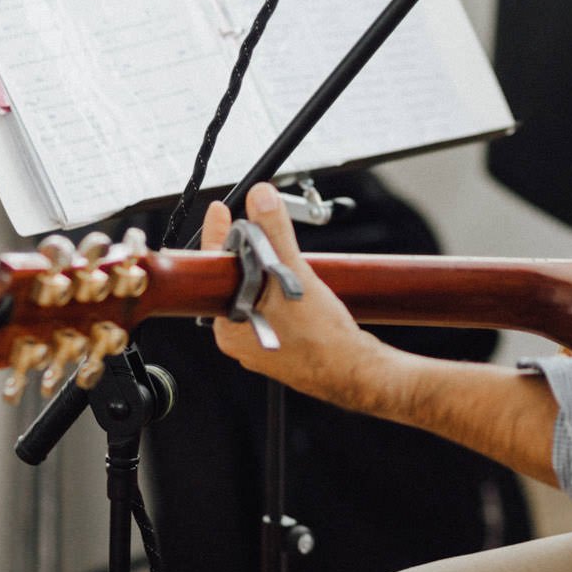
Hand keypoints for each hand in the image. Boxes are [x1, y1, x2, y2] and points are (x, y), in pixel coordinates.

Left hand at [200, 183, 394, 410]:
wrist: (355, 372)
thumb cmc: (321, 338)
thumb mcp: (293, 274)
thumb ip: (274, 232)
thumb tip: (260, 198)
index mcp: (228, 323)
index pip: (216, 267)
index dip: (218, 234)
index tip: (220, 210)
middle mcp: (238, 337)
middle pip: (235, 280)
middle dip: (250, 254)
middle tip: (260, 232)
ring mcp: (259, 344)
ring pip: (256, 295)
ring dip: (269, 274)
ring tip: (289, 263)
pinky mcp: (280, 348)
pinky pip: (272, 311)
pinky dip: (282, 294)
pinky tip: (301, 291)